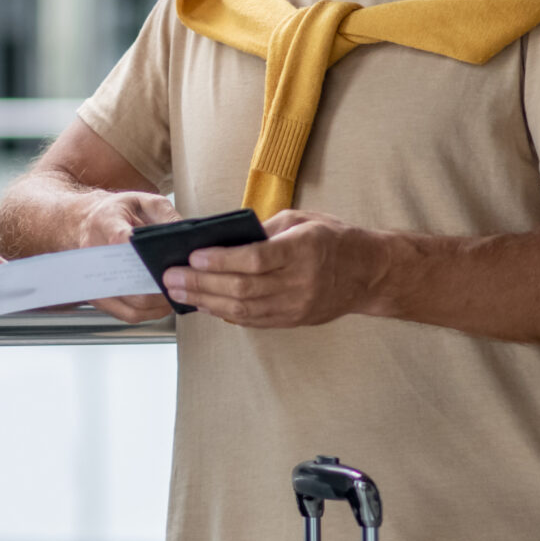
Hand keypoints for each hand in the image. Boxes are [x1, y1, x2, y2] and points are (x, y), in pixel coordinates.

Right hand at [81, 189, 180, 324]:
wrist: (82, 223)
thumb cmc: (115, 212)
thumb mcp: (141, 200)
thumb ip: (164, 214)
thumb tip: (184, 236)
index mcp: (104, 222)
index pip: (120, 239)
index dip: (142, 252)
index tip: (165, 260)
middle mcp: (93, 252)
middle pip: (129, 281)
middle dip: (159, 285)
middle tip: (182, 281)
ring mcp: (94, 277)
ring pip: (130, 303)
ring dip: (158, 304)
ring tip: (177, 294)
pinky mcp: (97, 295)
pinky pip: (126, 314)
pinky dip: (149, 313)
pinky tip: (164, 304)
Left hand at [159, 209, 386, 328]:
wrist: (368, 273)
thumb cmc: (332, 238)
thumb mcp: (302, 219)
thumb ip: (264, 230)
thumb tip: (221, 239)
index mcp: (304, 250)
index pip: (255, 259)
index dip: (221, 260)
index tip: (193, 256)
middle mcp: (300, 282)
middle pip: (243, 288)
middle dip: (201, 284)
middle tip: (171, 278)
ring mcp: (297, 306)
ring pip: (244, 310)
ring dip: (206, 301)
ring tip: (179, 292)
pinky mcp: (293, 320)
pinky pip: (253, 321)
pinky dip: (225, 313)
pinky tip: (204, 303)